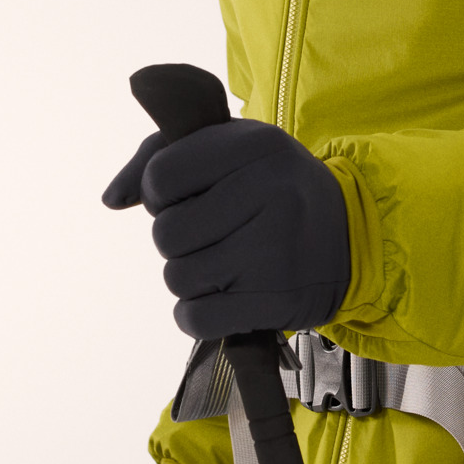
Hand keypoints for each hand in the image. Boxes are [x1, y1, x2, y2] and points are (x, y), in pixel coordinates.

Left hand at [103, 118, 350, 339]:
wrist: (352, 234)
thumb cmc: (271, 186)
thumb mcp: (227, 149)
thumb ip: (157, 158)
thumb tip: (112, 199)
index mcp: (253, 144)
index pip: (160, 177)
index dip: (161, 194)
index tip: (189, 197)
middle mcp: (269, 190)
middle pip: (166, 234)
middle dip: (177, 240)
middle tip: (212, 234)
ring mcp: (275, 248)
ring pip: (177, 278)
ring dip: (190, 277)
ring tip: (225, 262)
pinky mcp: (277, 299)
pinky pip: (194, 319)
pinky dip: (198, 314)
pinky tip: (224, 296)